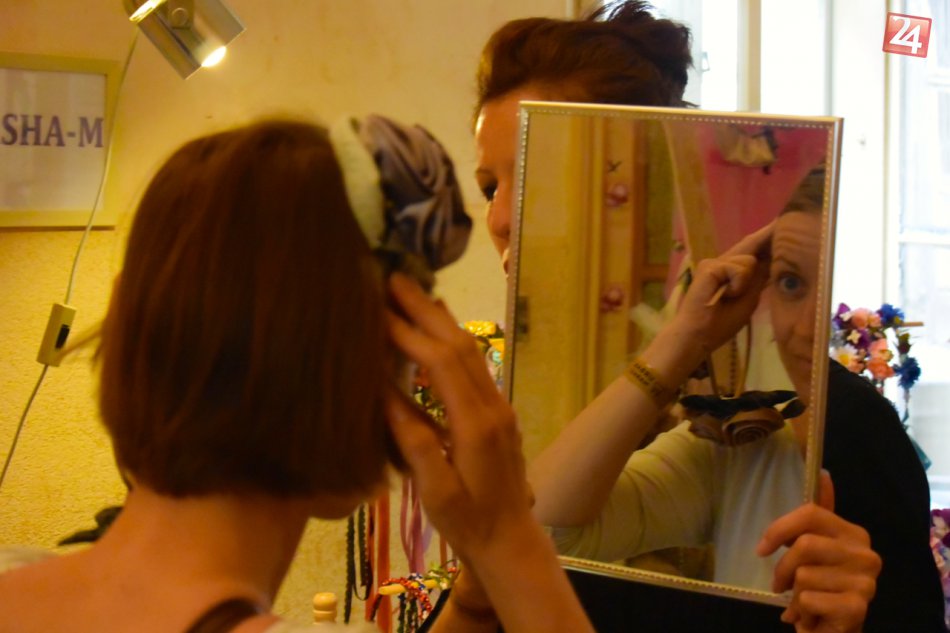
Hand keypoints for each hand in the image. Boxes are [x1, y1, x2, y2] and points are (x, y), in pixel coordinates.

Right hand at [384, 273, 533, 559]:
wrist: (512, 540)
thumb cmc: (467, 522)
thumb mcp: (435, 490)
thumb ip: (414, 441)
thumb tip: (383, 393)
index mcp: (475, 424)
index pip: (440, 363)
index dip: (408, 333)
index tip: (377, 309)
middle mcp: (492, 406)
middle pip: (459, 344)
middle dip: (426, 309)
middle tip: (395, 277)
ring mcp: (499, 407)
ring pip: (471, 350)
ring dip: (441, 318)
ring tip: (413, 292)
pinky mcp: (497, 413)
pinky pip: (475, 364)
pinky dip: (452, 339)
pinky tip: (439, 330)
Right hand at [667, 222, 772, 355]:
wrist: (699, 335)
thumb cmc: (721, 323)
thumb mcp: (749, 299)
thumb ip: (759, 280)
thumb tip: (772, 260)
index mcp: (733, 273)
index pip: (755, 254)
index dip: (768, 241)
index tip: (782, 226)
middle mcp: (723, 263)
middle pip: (751, 245)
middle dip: (767, 233)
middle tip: (783, 217)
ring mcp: (714, 263)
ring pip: (749, 260)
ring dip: (747, 282)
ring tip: (730, 297)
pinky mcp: (710, 266)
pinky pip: (739, 268)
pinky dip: (738, 285)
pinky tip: (725, 294)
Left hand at [757, 471, 880, 632]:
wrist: (833, 631)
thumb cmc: (820, 588)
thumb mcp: (815, 549)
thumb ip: (816, 517)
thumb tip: (823, 473)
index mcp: (854, 534)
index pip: (811, 513)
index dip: (779, 528)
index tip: (762, 549)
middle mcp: (866, 554)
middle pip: (804, 545)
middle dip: (783, 569)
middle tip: (781, 584)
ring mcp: (866, 582)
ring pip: (803, 575)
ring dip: (794, 594)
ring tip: (805, 601)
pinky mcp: (858, 607)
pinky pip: (808, 598)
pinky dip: (801, 611)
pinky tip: (813, 615)